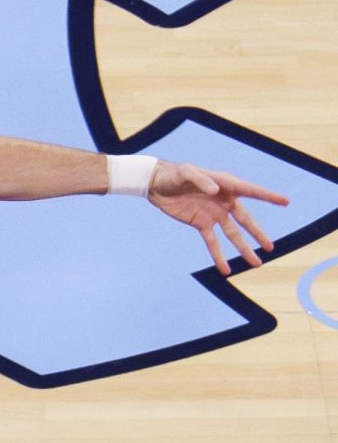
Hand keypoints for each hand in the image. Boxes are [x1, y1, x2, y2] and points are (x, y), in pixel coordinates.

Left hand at [148, 162, 288, 274]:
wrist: (156, 184)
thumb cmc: (174, 174)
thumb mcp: (186, 172)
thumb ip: (200, 179)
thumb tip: (215, 189)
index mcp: (225, 185)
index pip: (250, 191)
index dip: (268, 196)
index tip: (286, 201)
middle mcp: (224, 201)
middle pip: (245, 220)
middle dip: (258, 233)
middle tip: (271, 247)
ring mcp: (214, 214)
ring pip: (233, 234)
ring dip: (244, 248)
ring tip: (256, 263)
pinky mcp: (201, 224)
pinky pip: (212, 242)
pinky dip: (218, 256)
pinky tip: (226, 270)